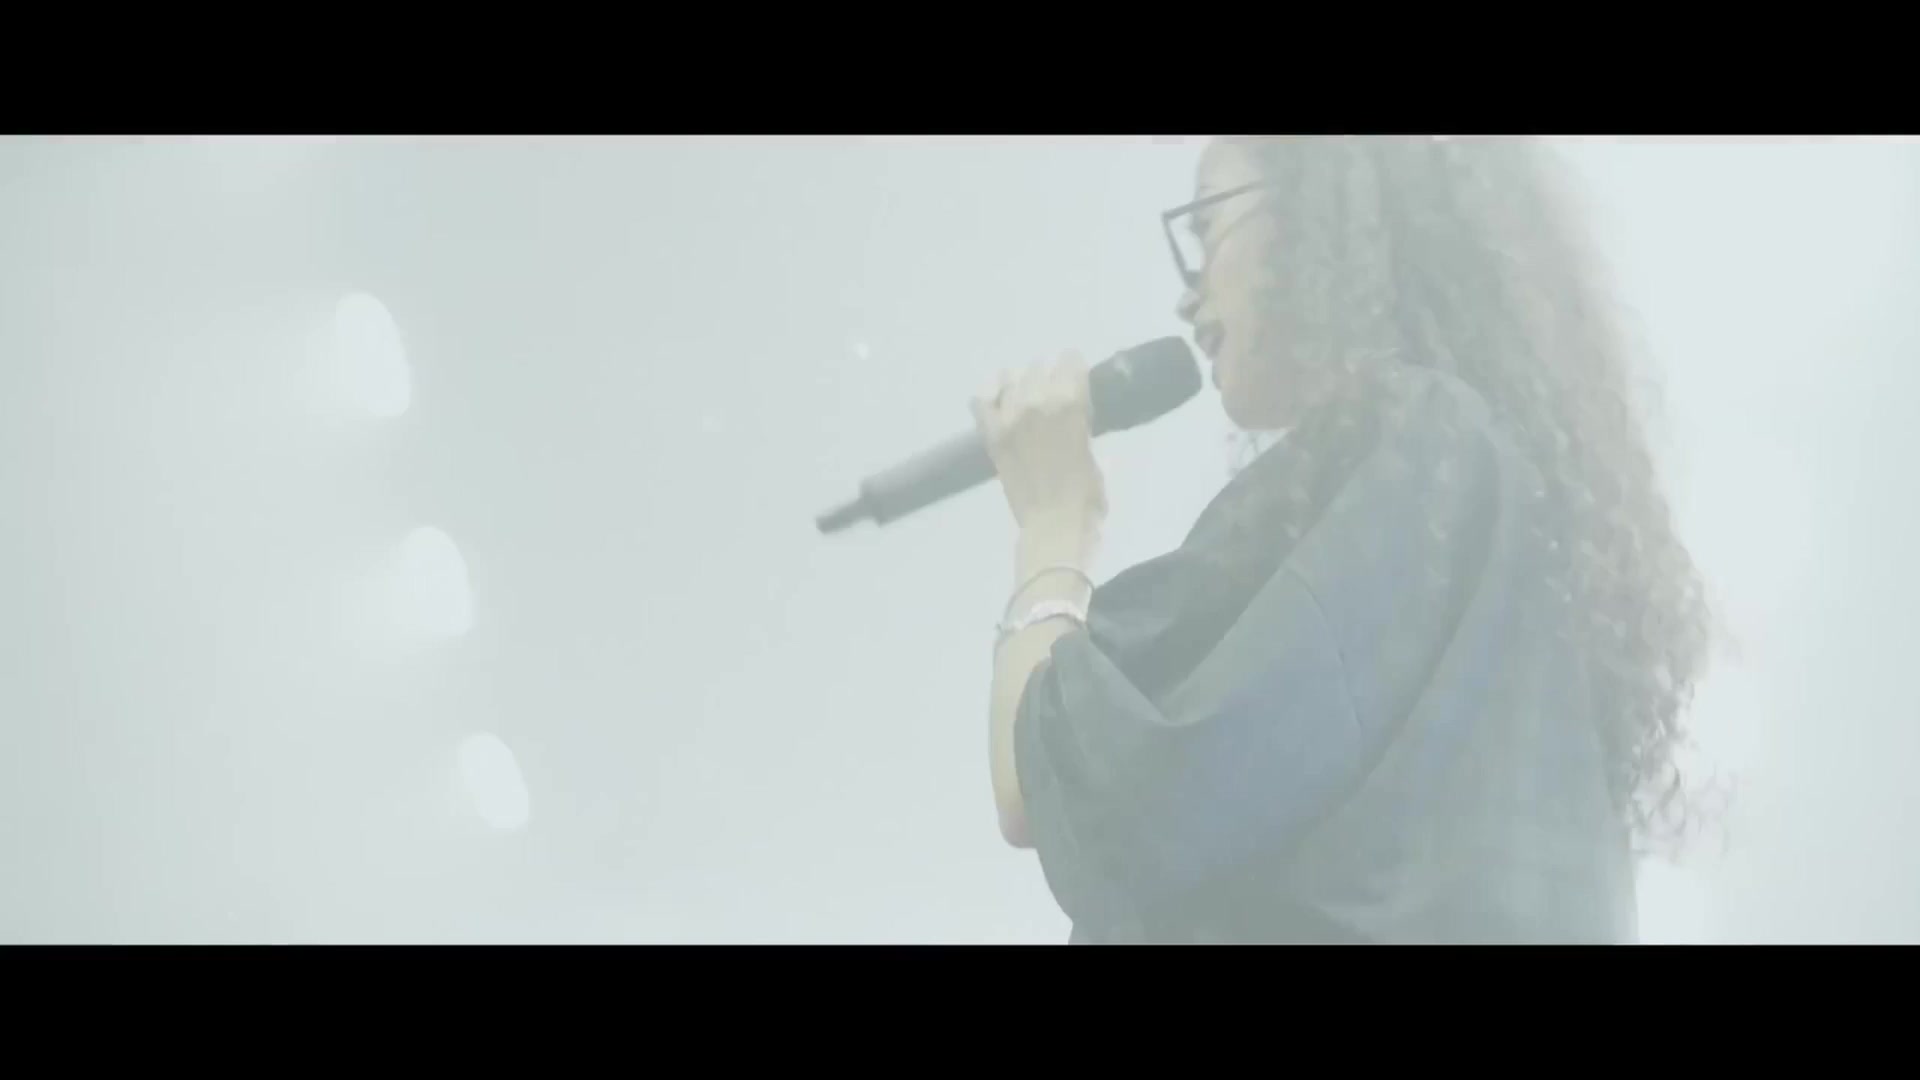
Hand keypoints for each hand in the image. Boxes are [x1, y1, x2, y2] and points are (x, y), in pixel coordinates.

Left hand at [970, 351, 1106, 541]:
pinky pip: (981, 398)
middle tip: (1052, 397)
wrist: (1054, 526)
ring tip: (1027, 401)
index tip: (1076, 382)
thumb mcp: (1095, 449)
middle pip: (1039, 366)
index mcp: (1071, 402)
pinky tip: (1000, 399)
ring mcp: (1009, 416)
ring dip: (1021, 385)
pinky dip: (990, 393)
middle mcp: (1037, 400)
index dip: (1074, 370)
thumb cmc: (1087, 495)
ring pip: (1012, 377)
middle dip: (1048, 377)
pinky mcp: (991, 433)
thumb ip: (1080, 421)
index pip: (1070, 359)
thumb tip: (1072, 408)